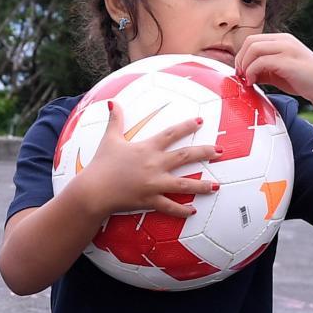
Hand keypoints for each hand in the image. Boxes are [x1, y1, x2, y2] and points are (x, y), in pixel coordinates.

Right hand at [70, 100, 216, 219]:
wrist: (93, 190)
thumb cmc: (100, 165)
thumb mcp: (109, 139)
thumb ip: (115, 120)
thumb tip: (113, 102)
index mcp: (147, 148)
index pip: (171, 133)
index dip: (187, 126)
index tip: (200, 121)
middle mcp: (155, 165)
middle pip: (185, 156)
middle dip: (205, 153)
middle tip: (220, 151)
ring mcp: (154, 184)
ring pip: (184, 184)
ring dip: (202, 185)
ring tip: (216, 186)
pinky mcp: (149, 200)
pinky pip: (169, 207)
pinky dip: (182, 210)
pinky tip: (193, 211)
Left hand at [235, 32, 312, 109]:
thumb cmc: (304, 81)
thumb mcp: (278, 73)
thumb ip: (263, 70)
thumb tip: (243, 73)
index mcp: (282, 40)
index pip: (252, 40)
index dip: (241, 56)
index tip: (241, 72)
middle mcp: (285, 40)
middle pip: (250, 41)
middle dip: (240, 59)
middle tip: (241, 75)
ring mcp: (287, 49)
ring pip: (254, 48)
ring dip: (245, 65)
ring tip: (247, 79)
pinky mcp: (288, 61)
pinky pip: (261, 61)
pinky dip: (252, 72)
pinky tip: (253, 82)